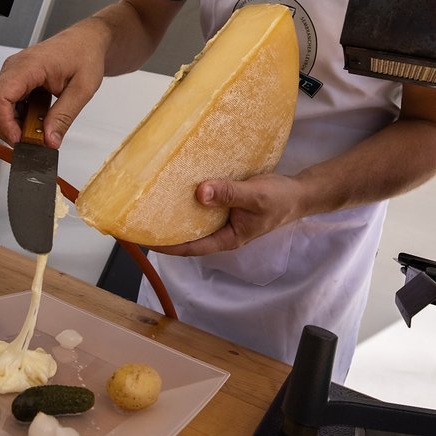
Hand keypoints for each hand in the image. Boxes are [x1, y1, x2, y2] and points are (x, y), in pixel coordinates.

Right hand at [0, 28, 105, 145]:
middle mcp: (14, 68)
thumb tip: (49, 140)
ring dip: (14, 124)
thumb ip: (64, 116)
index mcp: (29, 66)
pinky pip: (8, 103)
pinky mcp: (17, 80)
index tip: (18, 139)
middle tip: (30, 142)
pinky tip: (36, 120)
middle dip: (7, 128)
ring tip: (37, 131)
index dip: (4, 122)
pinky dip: (19, 117)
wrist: (87, 40)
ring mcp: (13, 73)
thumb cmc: (85, 54)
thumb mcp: (82, 90)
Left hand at [148, 172, 304, 255]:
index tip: (143, 239)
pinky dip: (188, 199)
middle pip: (187, 235)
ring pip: (193, 220)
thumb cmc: (279, 199)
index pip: (190, 247)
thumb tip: (200, 193)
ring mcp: (222, 219)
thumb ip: (228, 194)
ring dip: (174, 213)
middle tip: (138, 219)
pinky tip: (175, 187)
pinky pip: (202, 205)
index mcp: (227, 238)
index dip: (166, 245)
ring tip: (149, 203)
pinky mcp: (224, 205)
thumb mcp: (254, 196)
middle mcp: (220, 232)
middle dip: (164, 229)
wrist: (298, 193)